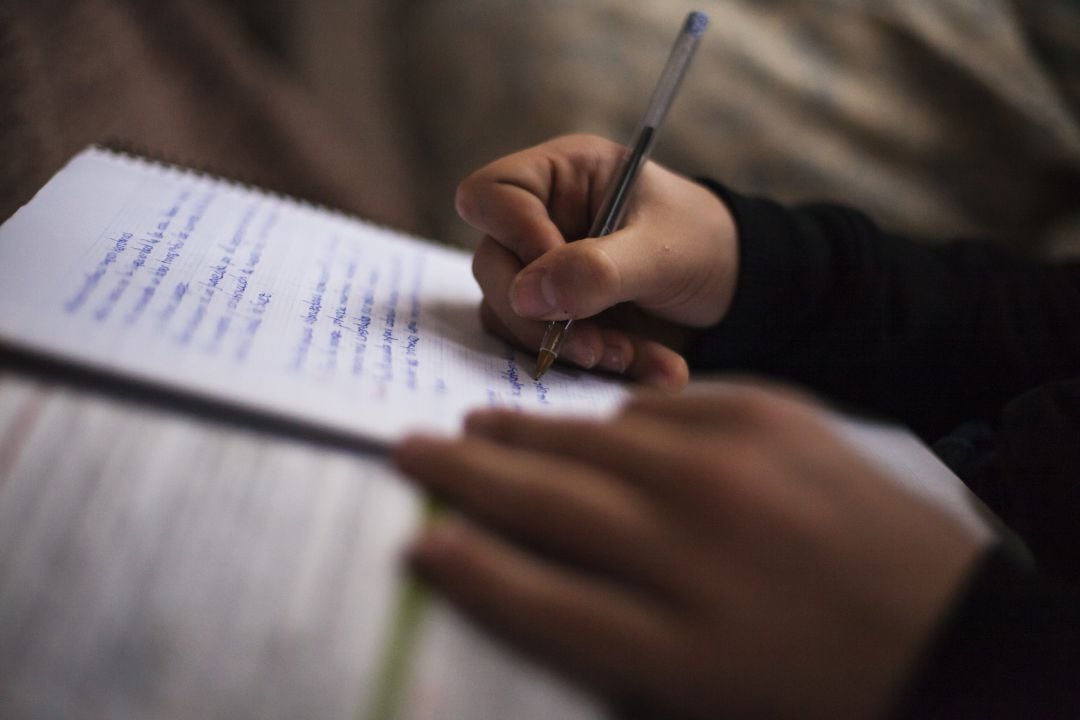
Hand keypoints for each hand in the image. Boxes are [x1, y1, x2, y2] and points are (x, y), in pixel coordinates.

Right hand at [394, 382, 983, 718]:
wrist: (950, 627)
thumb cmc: (816, 681)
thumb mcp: (703, 690)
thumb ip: (605, 632)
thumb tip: (514, 564)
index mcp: (680, 643)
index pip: (536, 597)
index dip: (466, 567)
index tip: (416, 538)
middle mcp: (699, 547)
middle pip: (548, 500)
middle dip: (468, 474)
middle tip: (412, 447)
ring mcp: (740, 470)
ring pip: (594, 440)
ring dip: (529, 434)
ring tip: (482, 429)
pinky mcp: (776, 417)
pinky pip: (666, 406)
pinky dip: (621, 419)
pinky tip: (599, 428)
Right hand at [456, 134, 737, 390]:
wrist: (738, 292)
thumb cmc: (703, 244)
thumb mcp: (661, 251)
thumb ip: (598, 269)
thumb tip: (528, 296)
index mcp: (562, 175)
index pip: (490, 195)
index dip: (513, 238)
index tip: (559, 280)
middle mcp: (540, 220)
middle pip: (492, 265)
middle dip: (543, 315)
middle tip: (595, 346)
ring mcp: (543, 272)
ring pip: (511, 316)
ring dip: (568, 348)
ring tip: (631, 357)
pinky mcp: (554, 318)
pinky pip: (543, 348)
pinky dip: (595, 368)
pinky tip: (652, 367)